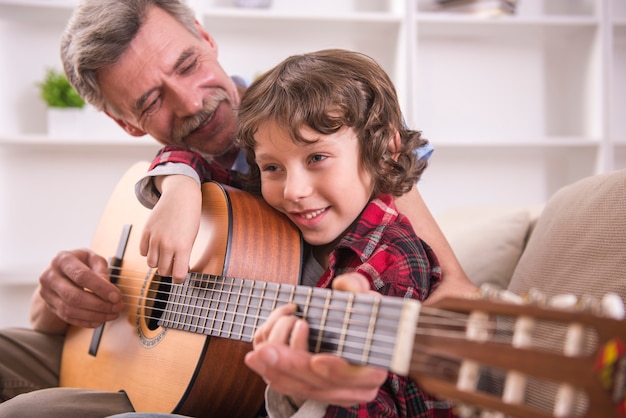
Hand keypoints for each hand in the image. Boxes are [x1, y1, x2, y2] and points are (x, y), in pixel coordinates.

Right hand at [31, 249, 123, 332]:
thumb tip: (108, 289)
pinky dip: (85, 321)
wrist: (62, 270)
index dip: (100, 288)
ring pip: (69, 310)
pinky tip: (100, 320)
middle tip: (117, 307)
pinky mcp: (49, 305)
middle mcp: (50, 276)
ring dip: (94, 315)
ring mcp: (46, 292)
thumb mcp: (93, 259)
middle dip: (99, 305)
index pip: (81, 276)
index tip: (117, 297)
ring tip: (112, 314)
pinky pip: (67, 317)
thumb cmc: (82, 262)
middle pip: (74, 296)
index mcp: (63, 260)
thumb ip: (102, 270)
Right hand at [140, 175, 200, 282]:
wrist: (181, 196)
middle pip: (163, 272)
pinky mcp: (146, 231)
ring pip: (151, 264)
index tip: (181, 276)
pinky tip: (156, 246)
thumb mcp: (192, 238)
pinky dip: (148, 252)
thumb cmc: (190, 218)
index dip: (180, 279)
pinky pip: (143, 251)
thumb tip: (176, 271)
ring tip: (165, 254)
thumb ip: (184, 255)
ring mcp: (155, 237)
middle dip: (169, 270)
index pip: (178, 275)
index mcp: (183, 247)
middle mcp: (167, 244)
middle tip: (174, 263)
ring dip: (158, 262)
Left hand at [244, 273, 387, 407]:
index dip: (337, 371)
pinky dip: (272, 374)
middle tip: (268, 351)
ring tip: (256, 354)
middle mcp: (355, 388)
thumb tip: (342, 285)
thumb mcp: (363, 297)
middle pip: (320, 384)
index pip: (359, 377)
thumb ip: (356, 287)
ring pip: (301, 388)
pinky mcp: (313, 391)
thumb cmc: (359, 315)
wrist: (352, 333)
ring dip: (276, 370)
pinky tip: (257, 360)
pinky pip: (290, 388)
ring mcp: (332, 393)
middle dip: (292, 366)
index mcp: (374, 368)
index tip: (318, 360)